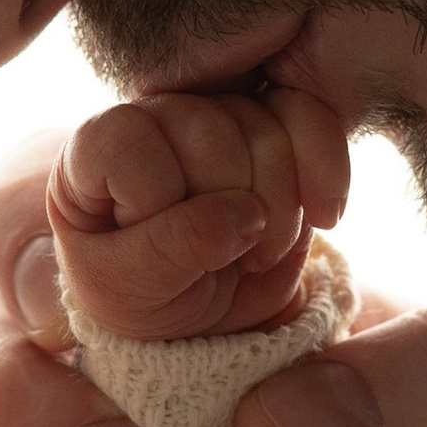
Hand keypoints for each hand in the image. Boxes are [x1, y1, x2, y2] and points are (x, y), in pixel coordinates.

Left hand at [47, 85, 350, 337]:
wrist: (198, 312)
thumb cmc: (140, 295)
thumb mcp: (129, 289)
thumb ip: (171, 250)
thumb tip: (242, 215)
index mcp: (98, 146)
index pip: (130, 141)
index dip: (157, 202)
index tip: (158, 257)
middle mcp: (158, 116)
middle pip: (210, 131)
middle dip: (232, 211)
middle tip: (227, 264)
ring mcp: (221, 114)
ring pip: (267, 130)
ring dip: (281, 208)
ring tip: (257, 252)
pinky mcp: (277, 124)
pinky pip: (314, 120)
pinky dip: (328, 174)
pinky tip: (324, 217)